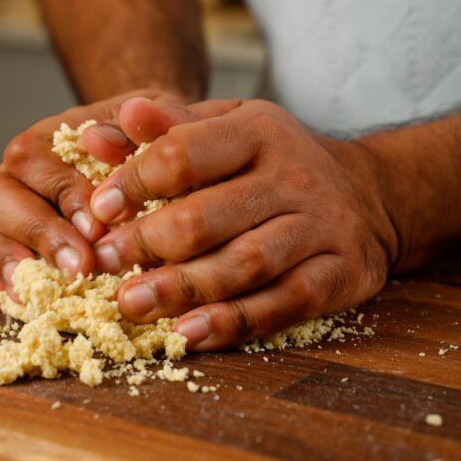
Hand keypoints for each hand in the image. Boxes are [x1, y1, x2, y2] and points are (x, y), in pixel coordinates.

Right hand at [0, 89, 185, 299]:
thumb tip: (100, 141)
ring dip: (1, 256)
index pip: (32, 157)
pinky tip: (23, 299)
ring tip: (37, 288)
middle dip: (35, 233)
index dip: (61, 194)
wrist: (156, 170)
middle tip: (77, 265)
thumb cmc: (157, 153)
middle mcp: (18, 171)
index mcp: (52, 138)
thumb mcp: (163, 130)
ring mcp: (1, 207)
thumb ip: (139, 130)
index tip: (97, 227)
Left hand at [84, 98, 398, 349]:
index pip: (185, 154)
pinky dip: (234, 322)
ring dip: (182, 289)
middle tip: (105, 264)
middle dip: (148, 244)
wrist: (368, 193)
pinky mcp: (342, 273)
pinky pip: (284, 304)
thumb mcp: (226, 128)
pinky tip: (190, 333)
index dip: (134, 183)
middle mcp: (294, 176)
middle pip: (208, 216)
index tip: (98, 210)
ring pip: (244, 264)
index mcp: (258, 131)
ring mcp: (322, 227)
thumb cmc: (273, 162)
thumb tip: (92, 137)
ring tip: (131, 304)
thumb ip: (162, 132)